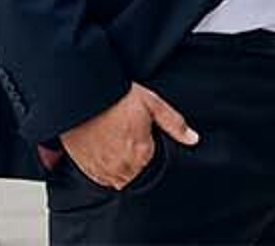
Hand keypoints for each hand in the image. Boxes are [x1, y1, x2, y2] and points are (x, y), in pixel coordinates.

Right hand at [60, 83, 197, 189]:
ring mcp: (103, 169)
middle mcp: (123, 166)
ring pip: (119, 178)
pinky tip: (102, 148)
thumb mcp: (151, 103)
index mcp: (141, 153)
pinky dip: (104, 168)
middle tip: (125, 135)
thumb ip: (174, 124)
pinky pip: (101, 178)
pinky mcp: (87, 168)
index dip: (147, 147)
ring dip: (120, 166)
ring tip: (113, 141)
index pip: (152, 163)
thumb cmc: (116, 97)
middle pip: (136, 173)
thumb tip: (193, 139)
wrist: (82, 96)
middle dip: (134, 158)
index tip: (139, 134)